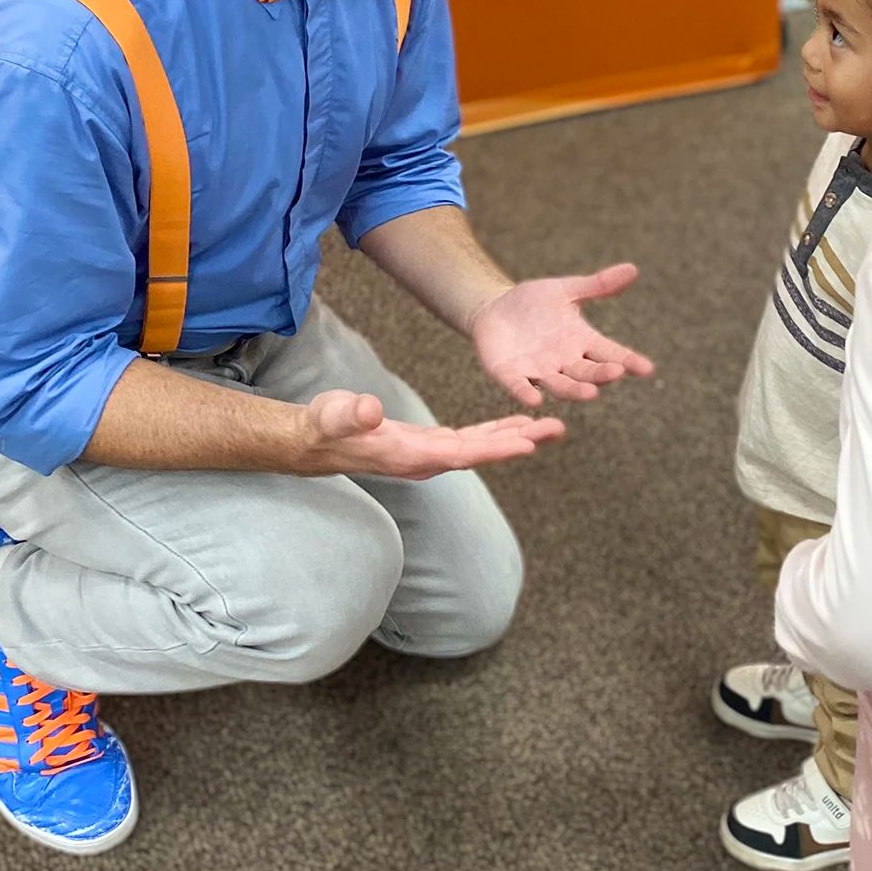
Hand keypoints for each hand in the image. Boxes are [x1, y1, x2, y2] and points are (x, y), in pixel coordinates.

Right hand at [300, 390, 564, 479]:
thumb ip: (351, 414)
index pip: (462, 453)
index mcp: (410, 454)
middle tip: (558, 429)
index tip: (529, 443)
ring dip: (516, 437)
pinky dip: (496, 433)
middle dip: (520, 441)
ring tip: (551, 427)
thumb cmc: (322, 427)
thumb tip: (369, 410)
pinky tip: (517, 427)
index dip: (495, 447)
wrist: (313, 441)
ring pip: (482, 446)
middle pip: (482, 452)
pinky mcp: (429, 445)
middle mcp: (426, 460)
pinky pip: (471, 441)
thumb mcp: (332, 414)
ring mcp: (429, 454)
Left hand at [468, 263, 655, 405]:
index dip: (629, 361)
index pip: (610, 353)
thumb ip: (597, 285)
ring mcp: (539, 371)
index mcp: (581, 341)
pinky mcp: (511, 375)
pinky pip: (520, 387)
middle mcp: (565, 362)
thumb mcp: (566, 290)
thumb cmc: (534, 302)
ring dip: (575, 391)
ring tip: (590, 393)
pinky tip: (534, 399)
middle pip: (588, 372)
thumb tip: (633, 269)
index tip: (646, 368)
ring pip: (561, 385)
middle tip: (616, 373)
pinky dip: (526, 393)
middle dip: (602, 374)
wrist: (494, 309)